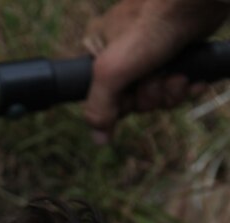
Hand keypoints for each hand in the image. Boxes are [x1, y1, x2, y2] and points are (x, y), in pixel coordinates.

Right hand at [83, 0, 229, 142]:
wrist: (195, 2)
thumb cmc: (150, 28)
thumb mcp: (111, 72)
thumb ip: (98, 107)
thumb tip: (98, 139)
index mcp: (98, 51)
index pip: (102, 94)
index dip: (119, 104)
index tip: (129, 97)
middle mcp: (123, 52)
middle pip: (132, 97)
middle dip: (149, 96)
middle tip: (158, 82)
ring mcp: (152, 53)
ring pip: (157, 92)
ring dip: (170, 92)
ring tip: (178, 77)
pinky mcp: (178, 53)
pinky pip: (177, 83)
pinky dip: (186, 86)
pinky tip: (192, 80)